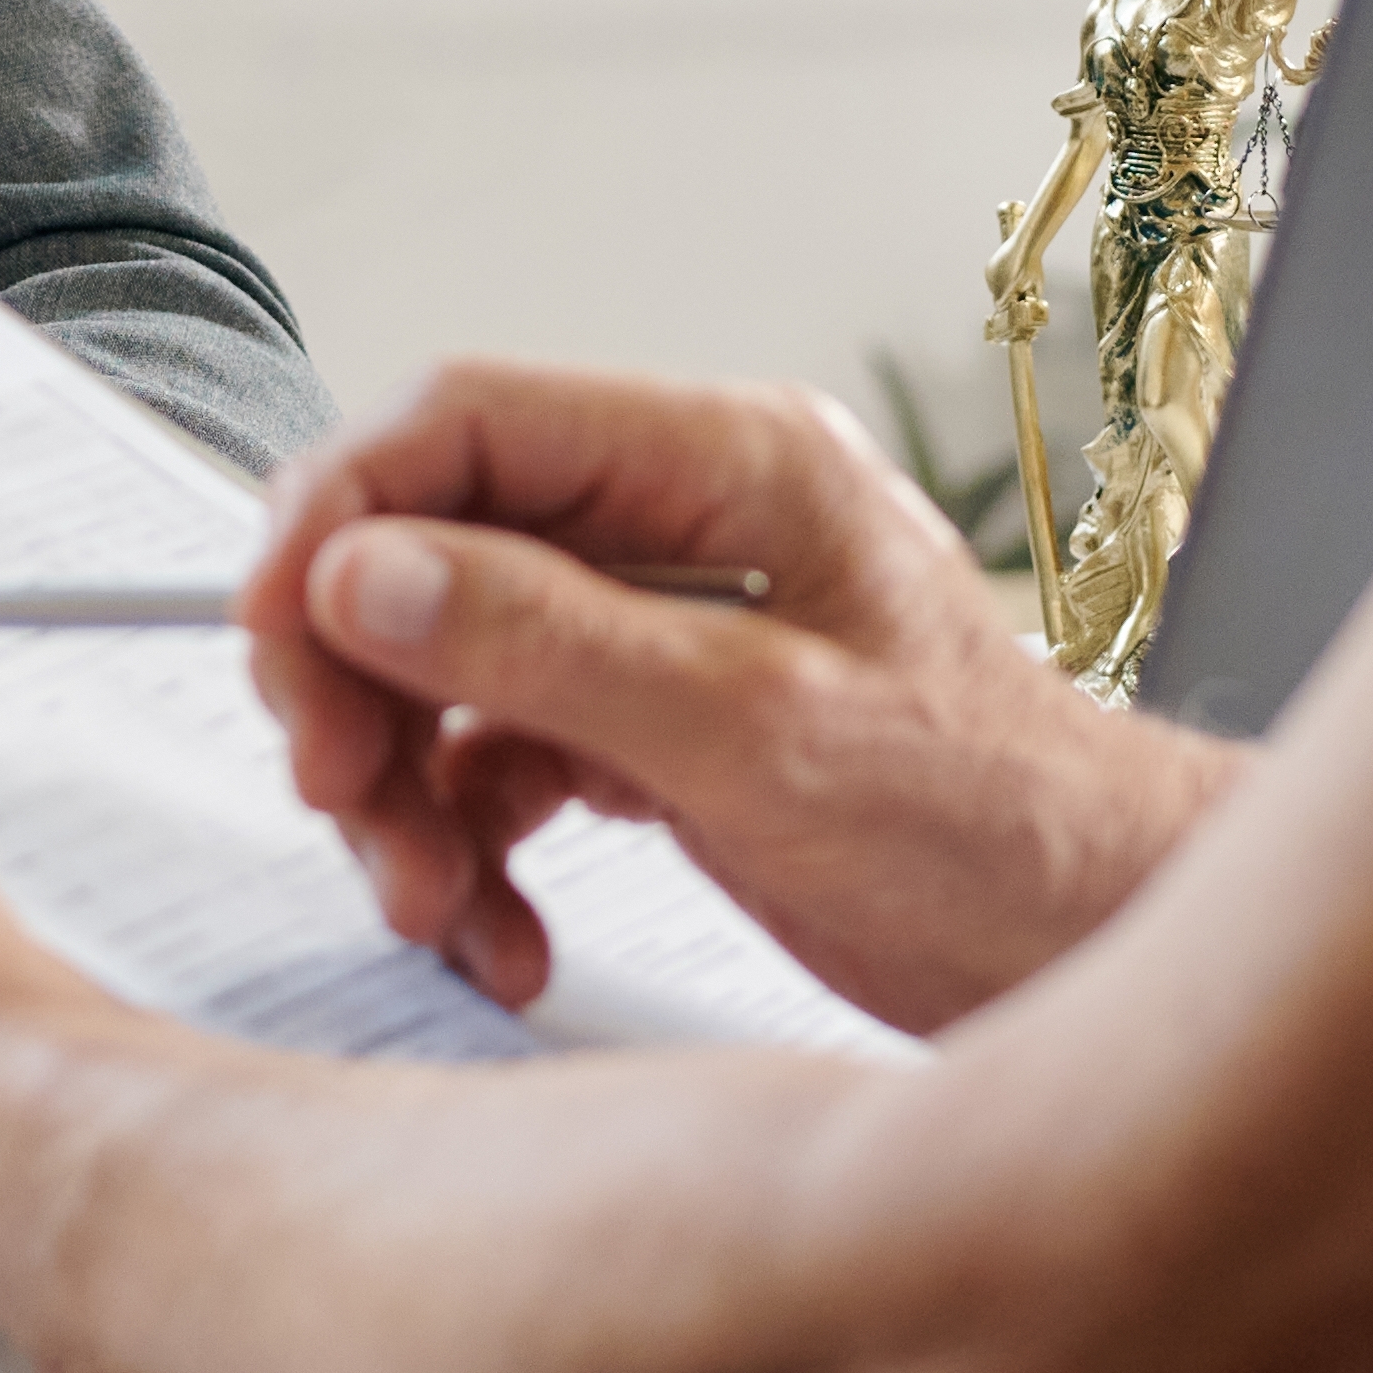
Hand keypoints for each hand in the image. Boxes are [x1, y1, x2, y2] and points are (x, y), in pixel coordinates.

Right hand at [247, 360, 1233, 1033]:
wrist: (1098, 951)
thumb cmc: (993, 828)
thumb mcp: (756, 737)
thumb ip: (549, 643)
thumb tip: (361, 571)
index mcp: (727, 464)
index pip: (467, 422)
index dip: (340, 513)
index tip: (274, 638)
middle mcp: (687, 525)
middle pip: (431, 546)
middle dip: (362, 682)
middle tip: (343, 799)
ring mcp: (668, 629)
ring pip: (448, 669)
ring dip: (406, 795)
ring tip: (435, 908)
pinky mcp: (657, 731)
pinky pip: (499, 765)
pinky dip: (470, 853)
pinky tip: (503, 939)